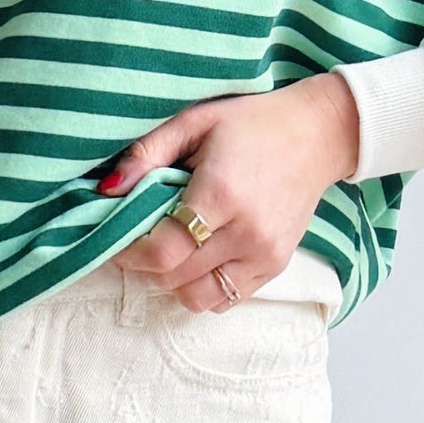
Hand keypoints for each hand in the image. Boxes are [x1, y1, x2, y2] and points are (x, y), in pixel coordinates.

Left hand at [99, 75, 361, 311]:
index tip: (117, 240)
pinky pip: (226, 300)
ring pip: (197, 297)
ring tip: (171, 249)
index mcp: (221, 193)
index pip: (162, 250)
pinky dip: (203, 288)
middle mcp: (246, 232)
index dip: (129, 252)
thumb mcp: (195, 122)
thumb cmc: (252, 124)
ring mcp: (265, 254)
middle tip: (140, 238)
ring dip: (173, 280)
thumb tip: (106, 189)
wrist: (317, 135)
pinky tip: (199, 258)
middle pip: (174, 276)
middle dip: (146, 263)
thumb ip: (147, 154)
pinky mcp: (276, 266)